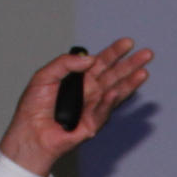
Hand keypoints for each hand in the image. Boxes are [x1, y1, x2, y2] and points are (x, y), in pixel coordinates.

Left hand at [0, 38, 154, 176]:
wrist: (29, 133)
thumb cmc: (33, 107)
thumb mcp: (44, 76)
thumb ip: (64, 64)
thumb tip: (90, 60)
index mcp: (80, 79)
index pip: (101, 62)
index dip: (114, 52)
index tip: (128, 43)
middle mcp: (90, 92)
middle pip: (114, 75)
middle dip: (130, 65)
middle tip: (146, 54)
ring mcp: (93, 107)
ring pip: (115, 92)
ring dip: (130, 83)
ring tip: (143, 72)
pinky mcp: (92, 124)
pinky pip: (103, 111)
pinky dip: (109, 101)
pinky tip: (115, 92)